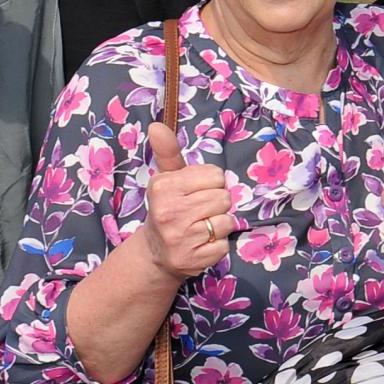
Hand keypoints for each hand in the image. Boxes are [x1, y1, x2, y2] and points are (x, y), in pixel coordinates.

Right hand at [140, 122, 238, 280]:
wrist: (155, 252)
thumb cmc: (169, 207)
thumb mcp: (167, 178)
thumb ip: (167, 151)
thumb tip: (157, 125)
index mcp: (164, 187)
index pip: (215, 175)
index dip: (211, 183)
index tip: (196, 192)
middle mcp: (169, 212)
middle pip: (224, 198)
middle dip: (217, 204)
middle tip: (200, 211)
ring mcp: (181, 238)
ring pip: (227, 221)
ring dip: (220, 225)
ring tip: (201, 227)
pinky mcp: (193, 259)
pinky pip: (224, 245)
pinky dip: (218, 245)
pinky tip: (202, 244)